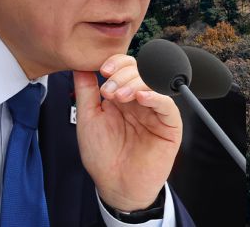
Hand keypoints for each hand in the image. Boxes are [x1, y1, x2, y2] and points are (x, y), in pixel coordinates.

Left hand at [73, 54, 181, 211]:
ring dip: (135, 83)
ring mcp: (156, 110)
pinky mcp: (169, 125)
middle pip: (141, 70)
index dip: (116, 62)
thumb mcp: (88, 118)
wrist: (117, 186)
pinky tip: (141, 98)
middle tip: (108, 91)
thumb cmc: (103, 156)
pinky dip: (155, 96)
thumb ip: (85, 91)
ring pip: (154, 83)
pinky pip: (167, 104)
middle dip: (122, 75)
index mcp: (123, 95)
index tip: (102, 70)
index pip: (126, 66)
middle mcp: (141, 100)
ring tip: (119, 97)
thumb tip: (80, 65)